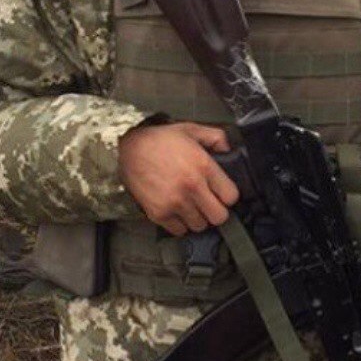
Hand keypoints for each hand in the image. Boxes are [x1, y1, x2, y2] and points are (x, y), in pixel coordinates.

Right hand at [119, 122, 238, 235]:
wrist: (129, 148)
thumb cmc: (160, 139)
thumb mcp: (191, 129)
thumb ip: (216, 137)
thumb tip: (229, 150)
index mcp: (203, 166)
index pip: (231, 197)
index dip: (228, 195)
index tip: (221, 193)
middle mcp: (191, 187)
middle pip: (219, 217)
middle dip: (216, 210)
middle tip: (209, 202)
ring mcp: (175, 203)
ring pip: (200, 226)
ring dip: (198, 217)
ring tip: (191, 205)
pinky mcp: (159, 213)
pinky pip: (179, 230)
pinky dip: (180, 223)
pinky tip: (177, 210)